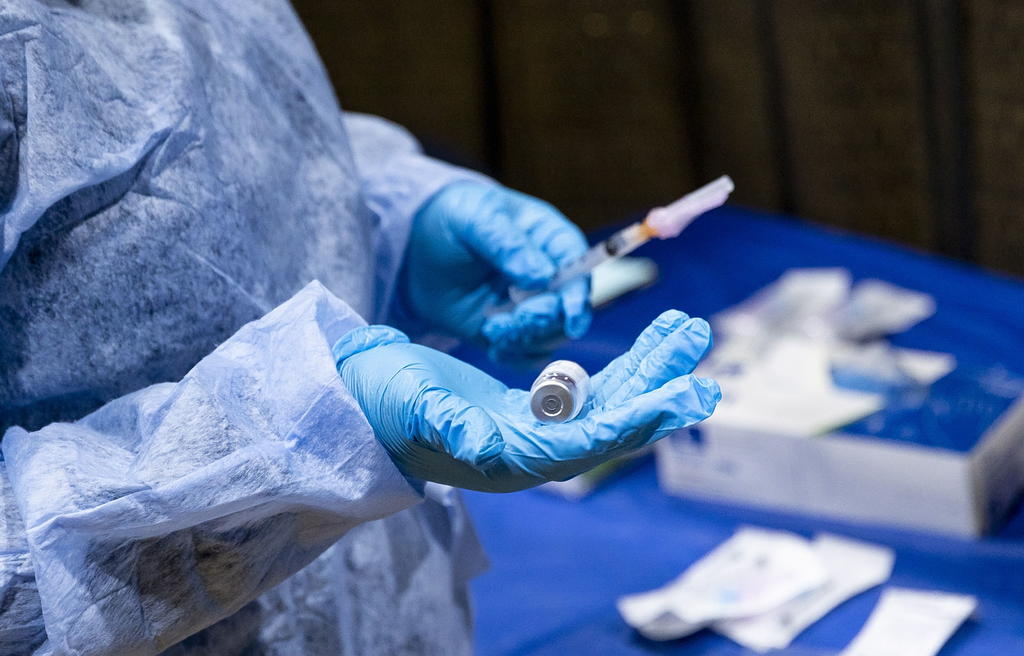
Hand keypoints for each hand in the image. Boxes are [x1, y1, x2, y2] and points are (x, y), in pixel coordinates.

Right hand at [334, 310, 718, 492]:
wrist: (362, 395)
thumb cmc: (382, 400)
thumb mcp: (411, 406)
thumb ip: (448, 424)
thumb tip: (483, 444)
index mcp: (508, 457)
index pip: (586, 443)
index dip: (635, 420)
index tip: (682, 395)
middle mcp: (532, 451)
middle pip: (611, 424)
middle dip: (659, 394)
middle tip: (708, 371)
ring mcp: (536, 429)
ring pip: (609, 401)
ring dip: (650, 368)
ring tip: (689, 330)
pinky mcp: (535, 408)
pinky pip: (594, 389)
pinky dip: (625, 364)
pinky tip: (654, 342)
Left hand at [398, 180, 590, 362]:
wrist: (415, 245)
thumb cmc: (453, 218)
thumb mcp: (475, 218)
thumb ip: (506, 243)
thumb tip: (540, 275)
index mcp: (548, 239)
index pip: (578, 267)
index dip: (577, 292)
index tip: (569, 313)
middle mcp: (547, 276)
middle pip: (566, 308)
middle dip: (544, 319)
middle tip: (514, 320)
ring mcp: (528, 306)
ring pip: (549, 335)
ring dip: (527, 340)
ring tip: (493, 331)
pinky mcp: (509, 330)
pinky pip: (526, 354)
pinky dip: (515, 356)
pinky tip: (495, 347)